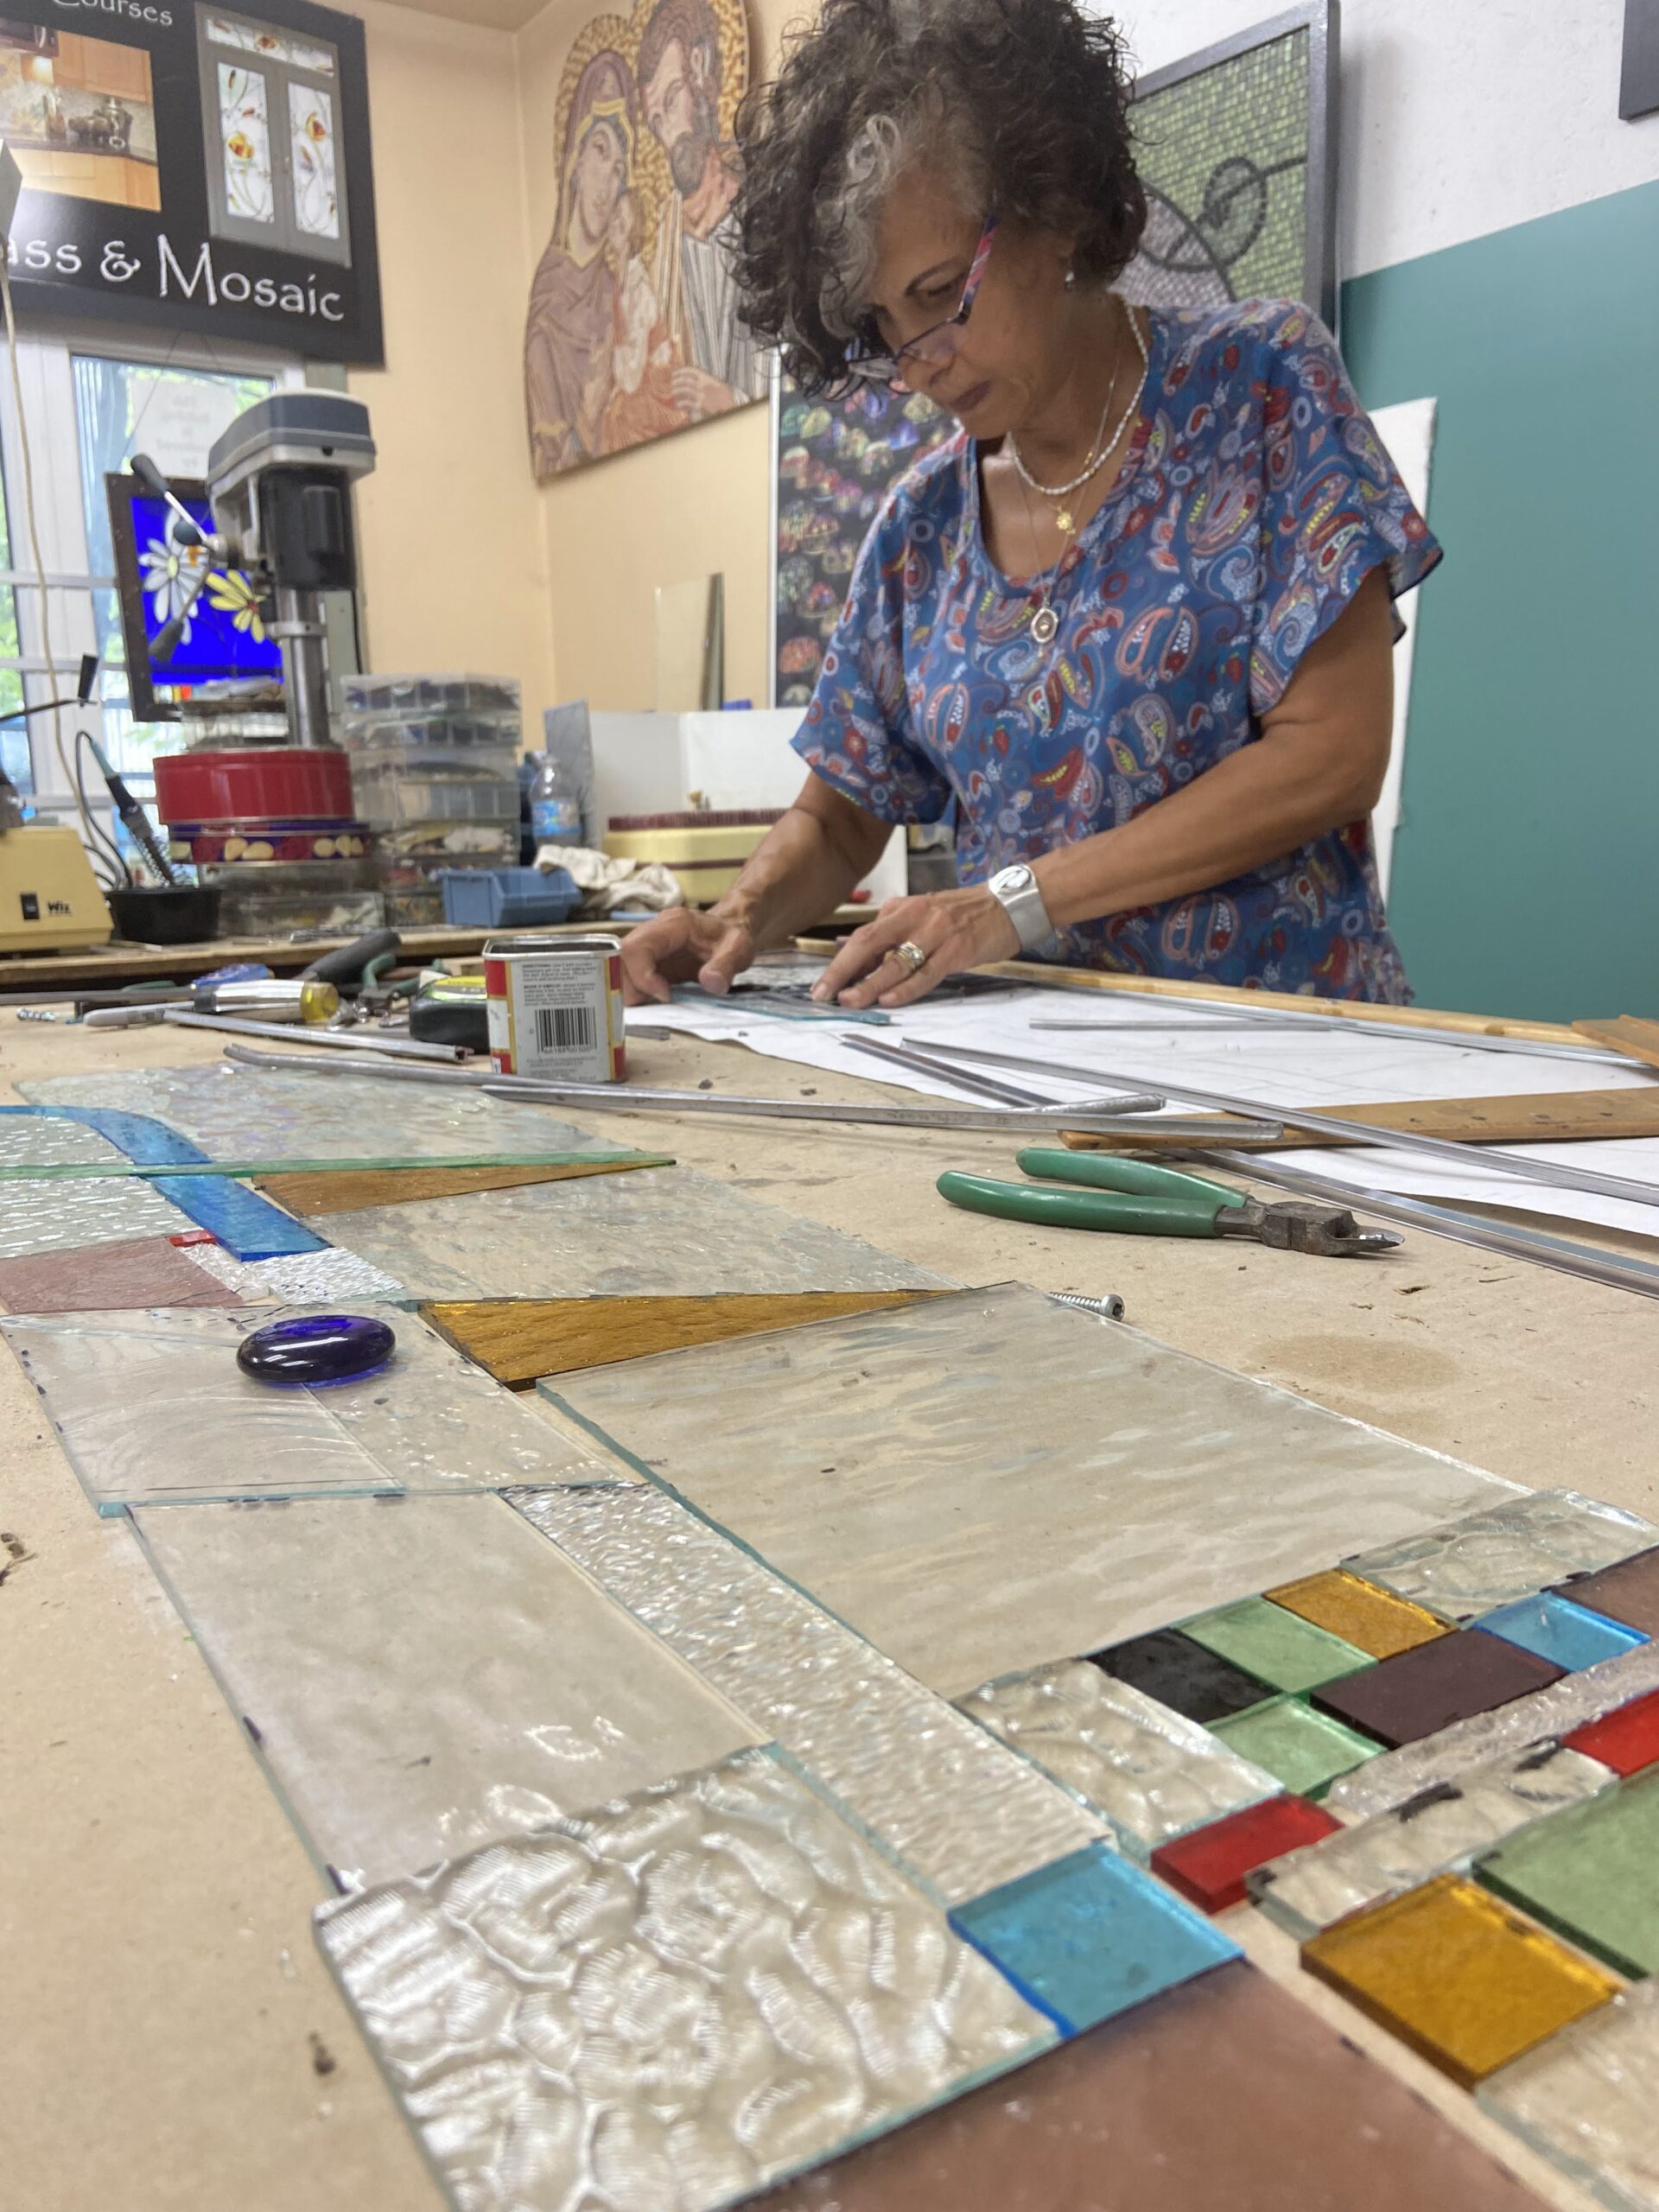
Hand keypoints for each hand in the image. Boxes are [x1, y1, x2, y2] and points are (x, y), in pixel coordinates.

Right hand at [619, 906, 755, 1005]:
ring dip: (632, 990)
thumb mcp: (738, 950)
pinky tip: (657, 999)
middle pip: (621, 959)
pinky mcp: (648, 958)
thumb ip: (726, 966)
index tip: (665, 995)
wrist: (729, 928)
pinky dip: (637, 991)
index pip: (635, 948)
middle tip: (656, 1004)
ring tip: (659, 1001)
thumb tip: (710, 982)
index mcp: (673, 925)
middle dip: (631, 987)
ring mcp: (648, 944)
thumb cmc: (731, 936)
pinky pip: (630, 974)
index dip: (642, 976)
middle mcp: (654, 931)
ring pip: (620, 967)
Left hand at [670, 366, 735, 420]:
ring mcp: (702, 394)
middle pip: (685, 380)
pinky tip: (677, 405)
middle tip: (672, 383)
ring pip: (685, 390)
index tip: (674, 373)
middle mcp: (703, 384)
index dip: (681, 371)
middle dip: (676, 381)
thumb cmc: (723, 395)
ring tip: (673, 392)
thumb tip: (693, 380)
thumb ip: (704, 381)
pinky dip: (681, 403)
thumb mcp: (715, 383)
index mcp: (707, 377)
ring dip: (676, 390)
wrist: (731, 405)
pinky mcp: (701, 405)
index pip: (691, 370)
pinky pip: (688, 403)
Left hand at [809, 887, 1019, 1009]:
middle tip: (824, 994)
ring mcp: (936, 933)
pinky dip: (906, 987)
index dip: (839, 962)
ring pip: (896, 962)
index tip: (822, 986)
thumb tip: (849, 949)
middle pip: (869, 944)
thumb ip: (888, 932)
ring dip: (870, 984)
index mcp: (901, 909)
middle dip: (843, 971)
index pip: (862, 936)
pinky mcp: (957, 950)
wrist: (1008, 904)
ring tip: (851, 1001)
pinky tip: (889, 999)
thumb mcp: (920, 914)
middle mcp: (914, 917)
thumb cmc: (962, 913)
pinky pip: (926, 973)